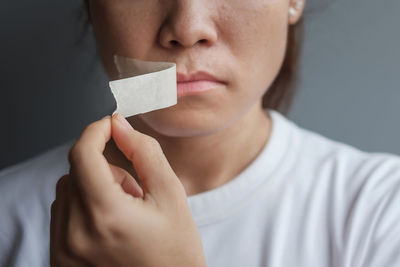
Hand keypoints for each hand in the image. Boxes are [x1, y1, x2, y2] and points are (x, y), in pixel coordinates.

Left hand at [50, 114, 205, 266]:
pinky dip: (83, 208)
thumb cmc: (176, 251)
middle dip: (104, 169)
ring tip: (124, 211)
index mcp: (106, 215)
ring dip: (93, 188)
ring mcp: (63, 252)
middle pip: (75, 172)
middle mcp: (75, 235)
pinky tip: (110, 225)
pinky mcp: (60, 260)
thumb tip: (119, 125)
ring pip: (66, 192)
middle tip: (133, 190)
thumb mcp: (170, 195)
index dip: (95, 132)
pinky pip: (62, 215)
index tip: (109, 126)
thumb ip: (144, 152)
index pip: (82, 155)